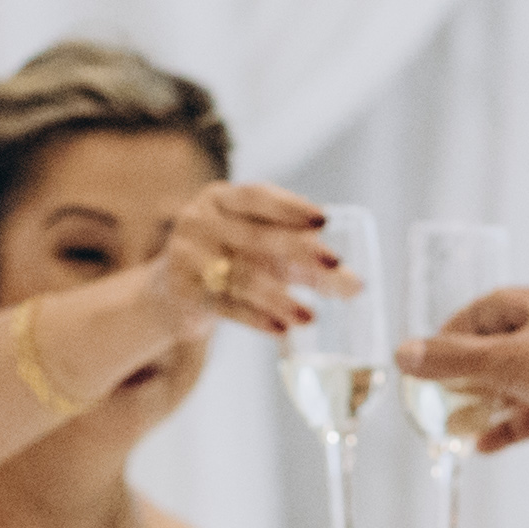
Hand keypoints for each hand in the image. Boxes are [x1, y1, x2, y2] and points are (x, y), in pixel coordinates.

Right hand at [152, 182, 352, 338]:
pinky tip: (282, 330)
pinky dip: (257, 319)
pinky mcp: (182, 292)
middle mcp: (199, 221)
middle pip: (256, 238)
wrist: (171, 294)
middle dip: (299, 251)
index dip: (291, 207)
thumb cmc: (231, 262)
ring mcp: (186, 256)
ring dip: (280, 297)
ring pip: (242, 276)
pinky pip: (226, 306)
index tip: (324, 219)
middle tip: (335, 264)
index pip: (258, 196)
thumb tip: (357, 285)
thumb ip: (306, 261)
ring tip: (311, 316)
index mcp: (221, 199)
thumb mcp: (264, 253)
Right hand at [397, 285, 528, 453]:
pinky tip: (482, 446)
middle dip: (467, 372)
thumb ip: (454, 360)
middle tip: (435, 391)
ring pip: (516, 384)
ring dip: (485, 404)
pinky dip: (508, 428)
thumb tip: (404, 354)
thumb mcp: (508, 361)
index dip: (457, 328)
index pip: (491, 307)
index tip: (430, 352)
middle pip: (501, 347)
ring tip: (452, 423)